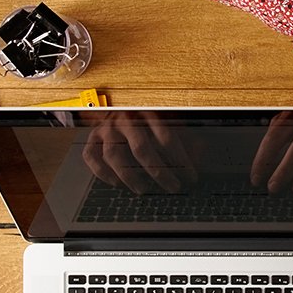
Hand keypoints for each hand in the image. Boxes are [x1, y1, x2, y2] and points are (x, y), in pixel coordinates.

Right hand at [79, 112, 199, 193]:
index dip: (181, 160)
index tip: (190, 176)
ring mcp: (106, 128)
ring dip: (129, 176)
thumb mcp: (172, 121)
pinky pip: (91, 157)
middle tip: (172, 186)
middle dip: (159, 172)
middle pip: (141, 148)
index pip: (167, 138)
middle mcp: (126, 119)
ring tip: (143, 189)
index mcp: (149, 112)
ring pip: (114, 155)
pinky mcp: (93, 138)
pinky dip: (103, 173)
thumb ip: (187, 139)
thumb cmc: (150, 117)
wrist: (120, 104)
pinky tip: (117, 183)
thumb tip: (200, 157)